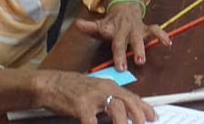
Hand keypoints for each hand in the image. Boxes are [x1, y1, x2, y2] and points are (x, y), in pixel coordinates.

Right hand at [32, 70, 156, 123]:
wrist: (50, 84)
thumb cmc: (72, 89)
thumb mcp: (95, 90)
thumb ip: (109, 98)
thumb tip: (123, 110)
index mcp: (109, 86)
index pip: (132, 97)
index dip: (144, 108)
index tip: (153, 117)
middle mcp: (104, 88)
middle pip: (128, 101)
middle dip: (139, 115)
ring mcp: (93, 97)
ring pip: (116, 108)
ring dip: (123, 122)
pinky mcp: (80, 106)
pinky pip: (92, 121)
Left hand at [73, 2, 170, 72]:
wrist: (125, 7)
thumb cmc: (112, 23)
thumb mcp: (100, 25)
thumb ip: (89, 27)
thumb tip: (77, 25)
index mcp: (114, 31)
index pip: (115, 42)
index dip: (118, 54)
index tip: (120, 67)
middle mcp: (126, 30)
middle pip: (126, 41)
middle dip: (129, 52)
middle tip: (130, 64)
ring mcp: (137, 29)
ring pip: (141, 37)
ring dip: (143, 48)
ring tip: (144, 59)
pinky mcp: (147, 28)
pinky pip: (155, 30)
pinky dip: (162, 35)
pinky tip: (167, 42)